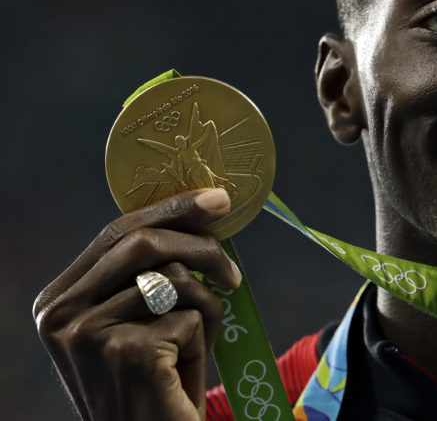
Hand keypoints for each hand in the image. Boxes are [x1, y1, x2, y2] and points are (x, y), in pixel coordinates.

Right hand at [33, 188, 241, 420]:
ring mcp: (89, 334)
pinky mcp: (127, 353)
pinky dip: (203, 339)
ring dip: (203, 309)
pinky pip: (190, 316)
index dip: (171, 209)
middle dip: (201, 246)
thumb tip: (202, 211)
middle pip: (144, 244)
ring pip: (175, 279)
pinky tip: (183, 370)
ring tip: (193, 346)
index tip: (217, 199)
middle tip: (232, 273)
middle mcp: (61, 314)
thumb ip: (149, 273)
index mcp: (59, 299)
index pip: (116, 232)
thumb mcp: (138, 321)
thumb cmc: (153, 382)